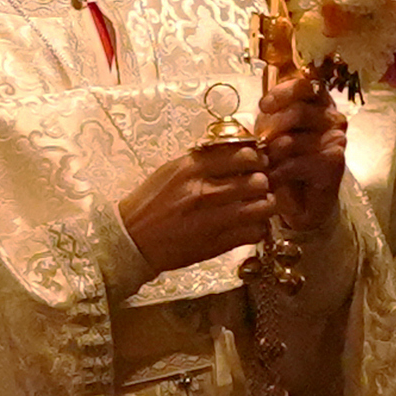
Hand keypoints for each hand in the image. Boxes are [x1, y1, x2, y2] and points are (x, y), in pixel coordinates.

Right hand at [119, 133, 272, 275]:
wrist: (132, 239)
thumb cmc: (150, 204)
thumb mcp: (172, 171)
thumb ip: (203, 161)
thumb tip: (235, 152)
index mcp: (192, 169)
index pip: (243, 155)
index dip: (256, 159)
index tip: (255, 164)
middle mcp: (205, 192)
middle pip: (258, 181)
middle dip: (263, 183)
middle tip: (258, 186)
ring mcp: (213, 219)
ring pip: (263, 207)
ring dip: (264, 206)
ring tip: (257, 207)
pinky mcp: (218, 244)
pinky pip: (255, 232)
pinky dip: (257, 229)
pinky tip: (248, 226)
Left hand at [256, 68, 347, 233]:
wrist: (302, 202)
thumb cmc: (286, 161)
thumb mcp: (273, 130)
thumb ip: (272, 112)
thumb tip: (262, 94)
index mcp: (319, 103)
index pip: (306, 84)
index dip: (284, 92)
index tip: (264, 106)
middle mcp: (333, 117)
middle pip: (299, 111)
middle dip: (273, 129)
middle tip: (262, 144)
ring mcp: (337, 139)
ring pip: (294, 140)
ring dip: (273, 156)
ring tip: (267, 164)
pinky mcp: (334, 163)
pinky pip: (298, 162)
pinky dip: (280, 172)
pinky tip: (274, 179)